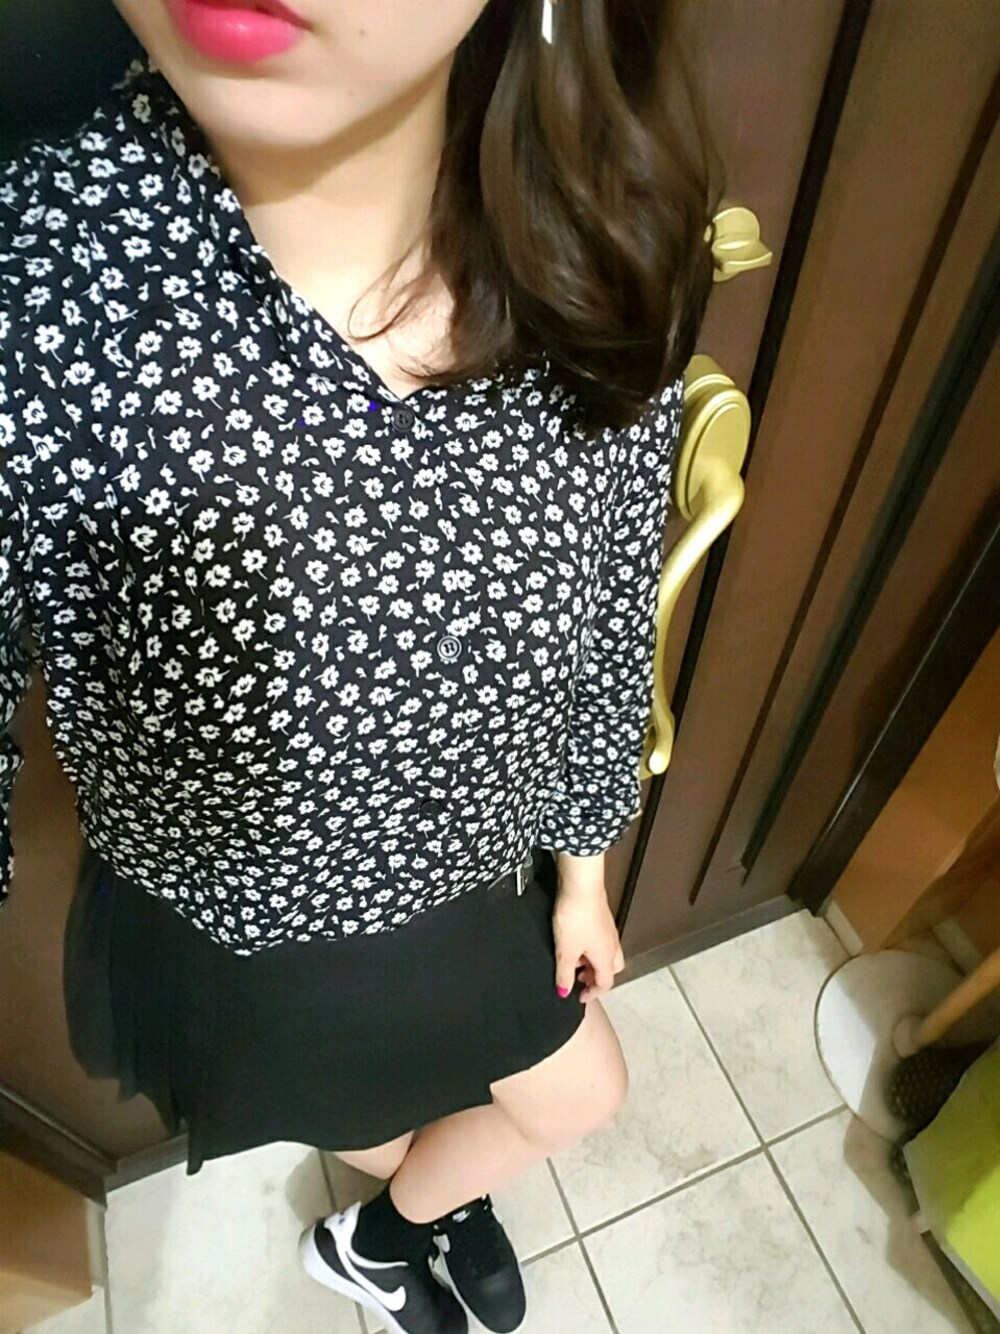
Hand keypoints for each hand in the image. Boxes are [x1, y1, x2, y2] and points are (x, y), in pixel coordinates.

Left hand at [552, 876, 625, 1003]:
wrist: (580, 883)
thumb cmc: (577, 914)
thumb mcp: (565, 951)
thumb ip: (564, 974)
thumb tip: (564, 991)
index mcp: (607, 956)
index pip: (606, 983)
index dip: (592, 993)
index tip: (579, 997)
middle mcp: (612, 944)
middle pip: (611, 969)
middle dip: (596, 977)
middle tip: (579, 979)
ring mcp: (608, 929)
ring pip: (606, 953)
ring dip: (592, 961)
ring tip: (573, 959)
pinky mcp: (601, 917)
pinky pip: (600, 939)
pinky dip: (590, 946)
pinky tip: (574, 940)